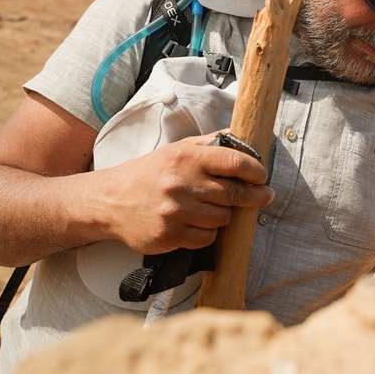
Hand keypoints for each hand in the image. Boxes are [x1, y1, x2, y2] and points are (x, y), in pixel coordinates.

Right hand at [97, 134, 273, 254]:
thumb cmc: (148, 173)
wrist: (111, 201)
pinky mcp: (170, 235)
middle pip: (235, 194)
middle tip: (263, 196)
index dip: (256, 171)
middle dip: (255, 196)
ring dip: (225, 214)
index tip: (262, 176)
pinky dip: (208, 232)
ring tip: (214, 208)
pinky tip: (198, 223)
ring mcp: (175, 212)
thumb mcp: (176, 149)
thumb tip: (240, 136)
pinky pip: (207, 238)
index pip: (235, 163)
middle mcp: (181, 184)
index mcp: (186, 158)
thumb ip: (209, 143)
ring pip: (223, 218)